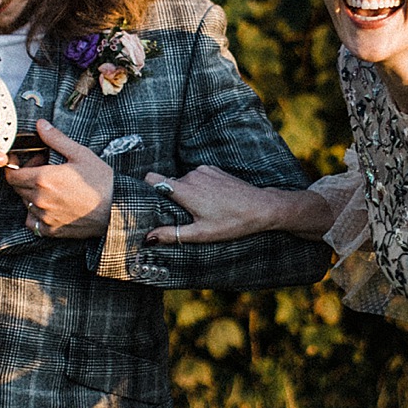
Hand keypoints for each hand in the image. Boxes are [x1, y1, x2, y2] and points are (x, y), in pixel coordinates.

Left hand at [3, 118, 113, 238]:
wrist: (115, 209)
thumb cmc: (101, 182)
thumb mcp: (80, 154)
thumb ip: (56, 139)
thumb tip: (40, 125)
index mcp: (43, 178)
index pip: (12, 175)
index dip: (16, 165)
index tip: (24, 161)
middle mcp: (40, 199)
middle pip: (17, 188)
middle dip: (25, 176)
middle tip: (43, 170)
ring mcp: (44, 216)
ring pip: (25, 203)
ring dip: (31, 193)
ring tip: (50, 187)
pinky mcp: (51, 229)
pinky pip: (32, 222)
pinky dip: (35, 213)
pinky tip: (49, 206)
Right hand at [144, 163, 289, 245]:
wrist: (261, 207)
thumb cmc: (232, 222)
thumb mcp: (201, 233)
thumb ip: (172, 233)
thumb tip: (148, 237)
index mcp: (185, 190)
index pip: (152, 178)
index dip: (147, 188)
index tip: (149, 201)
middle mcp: (192, 175)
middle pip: (169, 184)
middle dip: (171, 198)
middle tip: (183, 216)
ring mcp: (204, 170)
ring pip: (184, 181)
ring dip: (187, 194)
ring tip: (202, 210)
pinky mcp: (214, 169)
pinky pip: (197, 177)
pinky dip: (199, 188)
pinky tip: (212, 201)